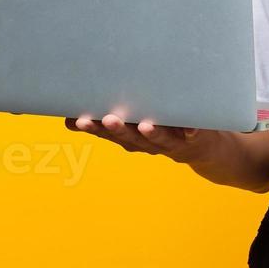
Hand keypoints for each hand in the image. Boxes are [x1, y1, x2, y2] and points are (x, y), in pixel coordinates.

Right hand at [65, 114, 212, 163]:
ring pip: (159, 139)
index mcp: (131, 137)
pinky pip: (193, 134)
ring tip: (144, 125)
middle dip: (119, 130)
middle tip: (107, 119)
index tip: (80, 120)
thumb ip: (106, 121)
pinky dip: (191, 131)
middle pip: (131, 138)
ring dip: (151, 134)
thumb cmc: (160, 129)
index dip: (94, 128)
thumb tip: (68, 119)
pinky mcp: (194, 137)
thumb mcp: (131, 126)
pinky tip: (190, 127)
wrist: (200, 148)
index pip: (109, 134)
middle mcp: (148, 143)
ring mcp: (171, 141)